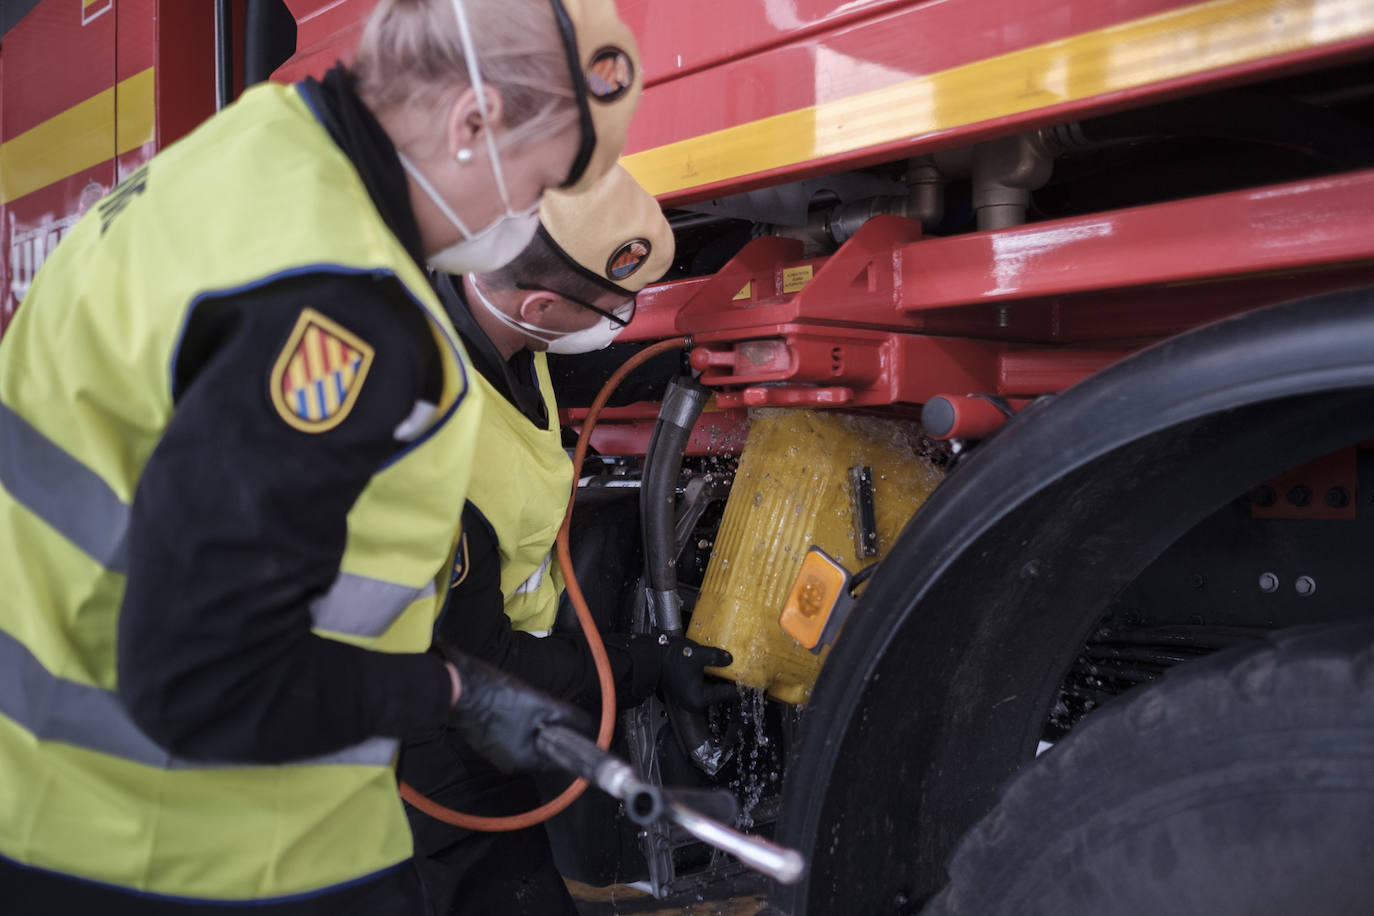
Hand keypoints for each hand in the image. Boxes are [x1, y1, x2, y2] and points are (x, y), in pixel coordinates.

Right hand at [443, 650, 592, 773]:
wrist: (457, 686)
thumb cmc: (498, 697)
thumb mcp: (541, 703)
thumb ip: (566, 716)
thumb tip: (588, 724)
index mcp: (522, 760)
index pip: (558, 758)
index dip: (571, 740)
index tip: (577, 725)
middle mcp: (508, 762)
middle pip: (542, 747)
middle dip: (551, 728)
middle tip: (554, 708)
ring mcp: (493, 751)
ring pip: (526, 738)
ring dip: (534, 723)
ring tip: (534, 701)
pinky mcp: (484, 737)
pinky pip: (510, 732)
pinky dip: (518, 720)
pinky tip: (515, 702)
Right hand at [658, 636, 736, 710]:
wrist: (651, 657)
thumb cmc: (671, 658)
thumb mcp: (697, 655)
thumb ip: (716, 658)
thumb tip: (730, 659)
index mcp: (699, 699)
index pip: (728, 694)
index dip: (739, 684)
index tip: (750, 677)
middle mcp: (695, 703)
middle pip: (720, 693)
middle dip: (729, 681)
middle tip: (741, 670)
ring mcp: (690, 698)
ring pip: (712, 690)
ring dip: (719, 679)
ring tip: (730, 668)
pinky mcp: (686, 691)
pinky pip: (704, 687)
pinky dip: (710, 679)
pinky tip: (715, 668)